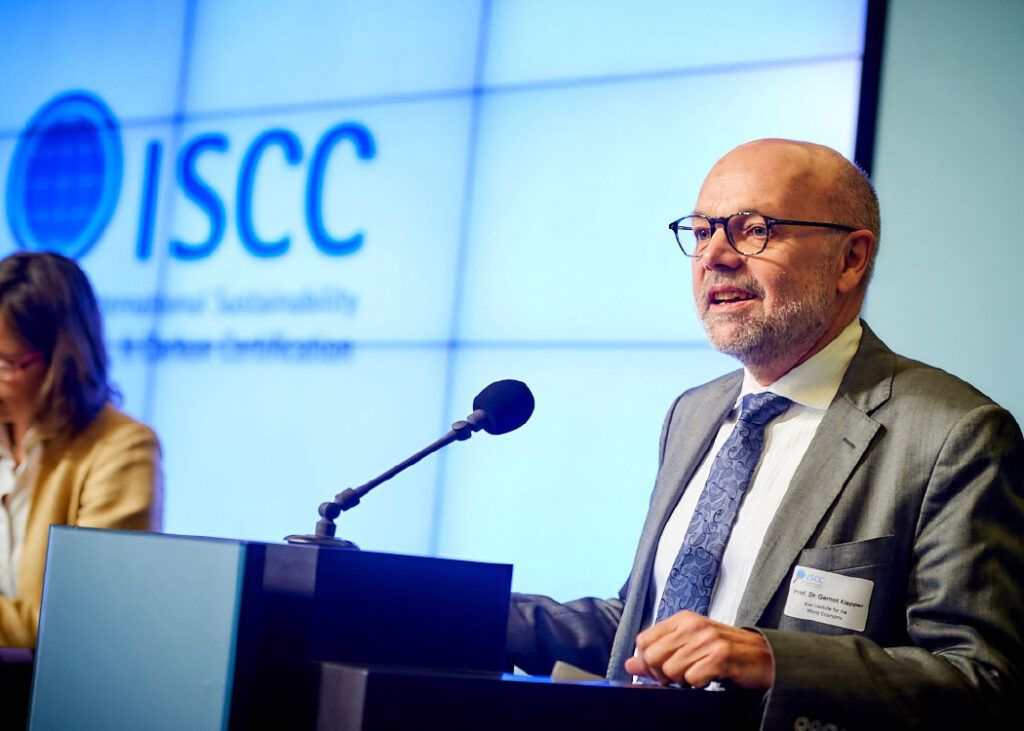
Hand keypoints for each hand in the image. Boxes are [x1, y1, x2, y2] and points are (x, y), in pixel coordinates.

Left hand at [624, 611, 773, 688]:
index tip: (662, 671)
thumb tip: (629, 664)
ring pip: (670, 670)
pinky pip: (692, 678)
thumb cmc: (726, 651)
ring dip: (683, 681)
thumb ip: (659, 652)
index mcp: (682, 619)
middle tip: (681, 677)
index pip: (643, 641)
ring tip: (699, 674)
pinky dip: (699, 684)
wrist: (765, 655)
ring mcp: (706, 639)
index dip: (647, 662)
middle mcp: (692, 625)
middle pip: (652, 657)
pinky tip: (710, 678)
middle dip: (662, 675)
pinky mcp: (720, 656)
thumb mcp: (690, 646)